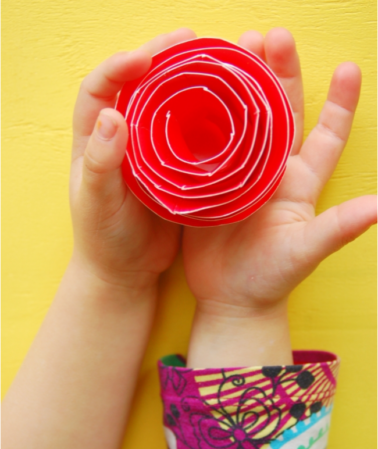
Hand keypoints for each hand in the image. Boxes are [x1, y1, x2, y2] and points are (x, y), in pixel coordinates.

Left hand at [69, 28, 195, 290]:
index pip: (100, 89)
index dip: (119, 66)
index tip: (145, 57)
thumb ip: (103, 164)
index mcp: (95, 140)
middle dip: (160, 58)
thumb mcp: (98, 205)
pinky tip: (225, 104)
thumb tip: (113, 115)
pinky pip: (189, 131)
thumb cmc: (104, 240)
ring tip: (213, 60)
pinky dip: (204, 114)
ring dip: (186, 80)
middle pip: (136, 85)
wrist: (126, 271)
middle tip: (190, 40)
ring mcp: (150, 151)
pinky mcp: (174, 167)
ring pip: (166, 104)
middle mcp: (122, 138)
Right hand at [183, 28, 376, 318]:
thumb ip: (340, 227)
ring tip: (234, 49)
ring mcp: (237, 175)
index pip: (325, 135)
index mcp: (298, 182)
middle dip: (280, 74)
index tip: (349, 68)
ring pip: (240, 121)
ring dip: (238, 86)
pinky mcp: (207, 184)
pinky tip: (192, 93)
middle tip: (272, 36)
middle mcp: (270, 171)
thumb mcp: (307, 251)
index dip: (339, 103)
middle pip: (280, 113)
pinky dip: (200, 119)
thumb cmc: (272, 278)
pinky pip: (204, 145)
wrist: (231, 299)